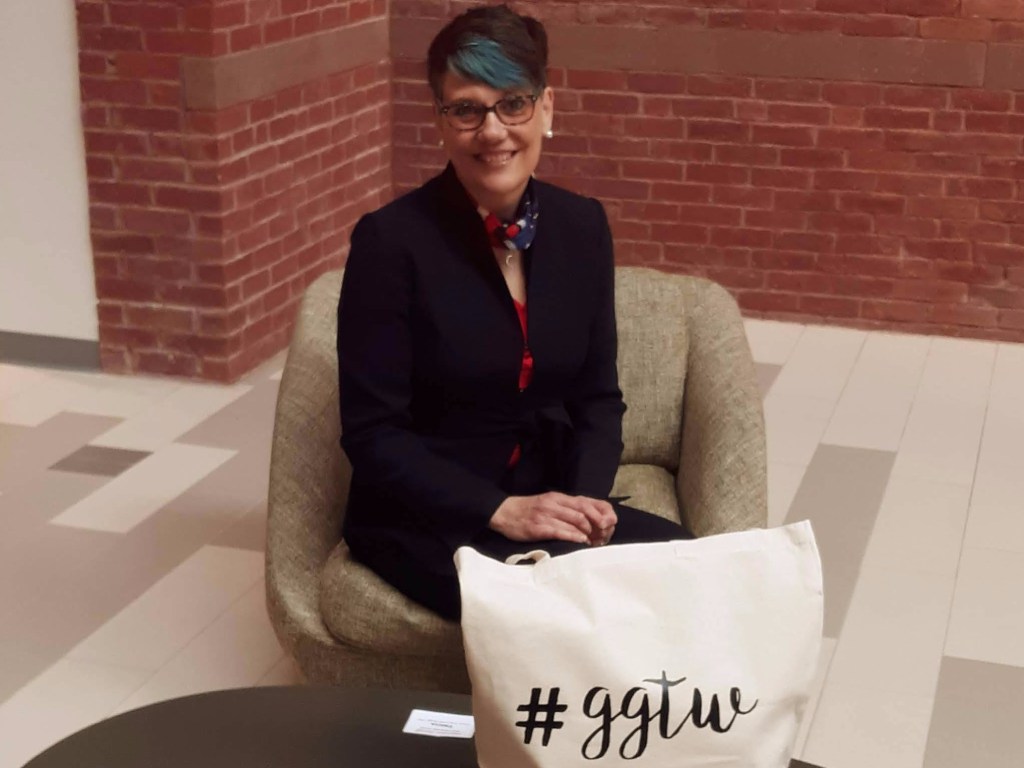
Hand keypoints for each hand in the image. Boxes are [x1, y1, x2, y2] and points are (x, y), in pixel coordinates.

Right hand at [489, 492, 617, 545]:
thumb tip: (587, 518)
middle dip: (596, 524)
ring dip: (587, 532)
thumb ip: (566, 508)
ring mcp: (546, 515)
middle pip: (583, 511)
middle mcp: (554, 504)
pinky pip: (560, 531)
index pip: (585, 502)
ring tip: (593, 541)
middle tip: (602, 536)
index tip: (607, 524)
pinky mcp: (538, 527)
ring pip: (574, 521)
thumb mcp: (548, 503)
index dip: (599, 513)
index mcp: (558, 497)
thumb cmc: (528, 510)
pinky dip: (573, 536)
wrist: (504, 512)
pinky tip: (580, 541)